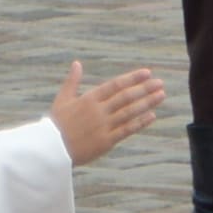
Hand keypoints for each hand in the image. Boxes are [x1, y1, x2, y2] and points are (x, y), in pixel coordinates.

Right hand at [47, 61, 164, 164]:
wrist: (51, 149)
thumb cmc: (56, 124)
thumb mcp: (62, 99)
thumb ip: (72, 81)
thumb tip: (77, 64)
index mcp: (88, 99)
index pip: (115, 85)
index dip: (132, 78)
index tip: (147, 72)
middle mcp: (98, 111)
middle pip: (126, 97)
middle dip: (145, 88)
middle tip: (160, 83)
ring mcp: (104, 126)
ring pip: (130, 112)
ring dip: (147, 103)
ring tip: (161, 95)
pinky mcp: (106, 141)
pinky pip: (127, 130)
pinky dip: (140, 122)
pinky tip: (151, 116)